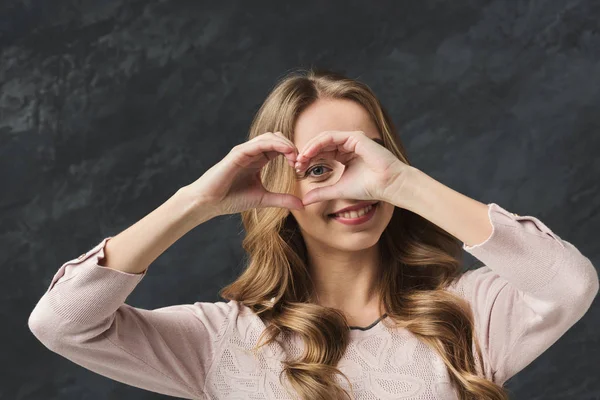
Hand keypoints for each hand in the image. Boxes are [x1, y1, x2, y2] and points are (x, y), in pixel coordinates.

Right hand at [182, 132, 303, 215]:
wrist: (209, 202)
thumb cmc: (231, 199)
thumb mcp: (263, 199)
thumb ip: (282, 199)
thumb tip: (302, 205)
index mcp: (258, 159)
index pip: (280, 148)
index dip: (294, 153)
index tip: (302, 168)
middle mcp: (252, 152)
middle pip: (278, 138)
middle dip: (293, 147)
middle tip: (302, 162)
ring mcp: (245, 150)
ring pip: (271, 137)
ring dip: (287, 144)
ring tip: (296, 157)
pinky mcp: (239, 152)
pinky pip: (260, 142)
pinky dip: (276, 144)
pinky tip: (287, 152)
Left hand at [294, 130, 412, 205]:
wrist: (388, 185)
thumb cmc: (369, 188)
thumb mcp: (338, 190)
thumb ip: (321, 193)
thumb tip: (304, 200)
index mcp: (345, 154)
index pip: (322, 153)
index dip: (309, 160)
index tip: (298, 170)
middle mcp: (348, 144)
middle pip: (320, 144)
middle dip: (306, 153)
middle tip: (296, 164)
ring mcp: (352, 139)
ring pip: (323, 138)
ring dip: (310, 148)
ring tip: (300, 159)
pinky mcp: (355, 137)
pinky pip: (331, 137)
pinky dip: (318, 144)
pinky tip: (309, 154)